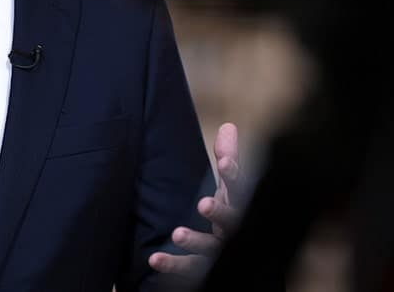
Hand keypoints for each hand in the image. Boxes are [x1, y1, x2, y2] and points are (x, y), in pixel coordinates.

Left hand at [148, 122, 240, 280]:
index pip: (239, 188)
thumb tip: (229, 126)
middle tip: (204, 203)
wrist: (238, 254)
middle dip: (219, 212)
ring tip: (176, 233)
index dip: (233, 174)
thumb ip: (228, 157)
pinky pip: (188, 268)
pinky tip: (154, 258)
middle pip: (230, 221)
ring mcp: (218, 251)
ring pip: (209, 248)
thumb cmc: (231, 211)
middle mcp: (232, 228)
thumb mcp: (230, 186)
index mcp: (238, 204)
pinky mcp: (203, 268)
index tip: (225, 161)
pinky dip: (171, 264)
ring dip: (193, 241)